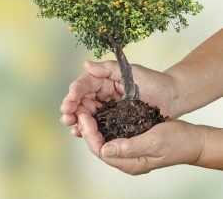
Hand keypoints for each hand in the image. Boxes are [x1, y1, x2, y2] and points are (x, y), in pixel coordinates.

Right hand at [60, 60, 178, 136]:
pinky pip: (96, 124)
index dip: (76, 91)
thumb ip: (107, 69)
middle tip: (66, 114)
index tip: (71, 98)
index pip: (85, 84)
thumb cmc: (154, 81)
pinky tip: (78, 132)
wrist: (171, 97)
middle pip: (82, 99)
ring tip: (69, 123)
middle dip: (71, 106)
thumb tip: (86, 64)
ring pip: (86, 112)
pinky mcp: (113, 120)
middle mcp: (103, 93)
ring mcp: (107, 107)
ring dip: (75, 118)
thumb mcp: (131, 71)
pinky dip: (86, 127)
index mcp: (105, 80)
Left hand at [78, 114, 203, 174]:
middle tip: (79, 110)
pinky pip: (110, 130)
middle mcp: (124, 156)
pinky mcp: (128, 137)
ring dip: (91, 123)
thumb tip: (104, 150)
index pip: (100, 150)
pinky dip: (101, 120)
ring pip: (102, 136)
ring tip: (84, 108)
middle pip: (97, 144)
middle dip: (86, 127)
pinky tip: (97, 109)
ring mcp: (126, 147)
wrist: (191, 139)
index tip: (83, 116)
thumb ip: (129, 147)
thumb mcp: (154, 143)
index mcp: (129, 162)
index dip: (89, 134)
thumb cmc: (176, 142)